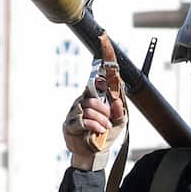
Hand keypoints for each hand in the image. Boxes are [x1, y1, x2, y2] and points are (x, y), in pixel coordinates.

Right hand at [63, 54, 126, 169]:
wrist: (93, 154)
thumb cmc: (105, 135)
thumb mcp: (119, 124)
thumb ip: (120, 112)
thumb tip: (118, 103)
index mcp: (96, 97)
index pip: (100, 74)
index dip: (104, 56)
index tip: (104, 37)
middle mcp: (84, 99)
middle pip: (94, 95)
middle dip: (105, 110)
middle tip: (108, 121)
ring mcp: (76, 109)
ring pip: (89, 107)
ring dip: (101, 120)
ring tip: (103, 129)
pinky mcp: (70, 121)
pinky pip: (82, 118)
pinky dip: (93, 126)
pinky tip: (96, 131)